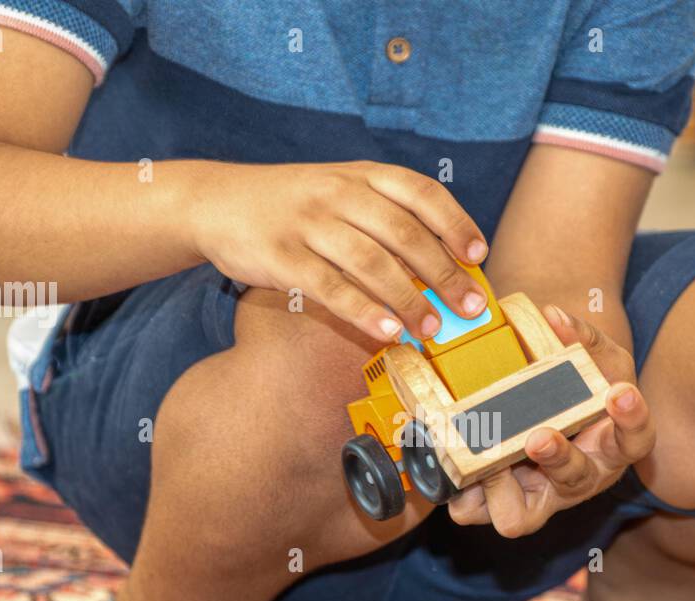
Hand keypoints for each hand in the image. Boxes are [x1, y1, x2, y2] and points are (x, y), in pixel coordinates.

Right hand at [190, 160, 489, 340]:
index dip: (455, 223)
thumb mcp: (340, 192)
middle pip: (404, 233)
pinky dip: (363, 310)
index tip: (478, 256)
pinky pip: (330, 287)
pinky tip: (388, 330)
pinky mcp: (281, 256)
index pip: (421, 193)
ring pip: (370, 262)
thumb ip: (385, 219)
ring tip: (432, 329)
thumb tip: (442, 266)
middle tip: (470, 308)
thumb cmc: (293, 206)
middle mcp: (338, 193)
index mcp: (361, 175)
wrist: (216, 202)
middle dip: (444, 274)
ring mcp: (308, 223)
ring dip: (408, 298)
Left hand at [447, 305, 654, 536]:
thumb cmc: (586, 389)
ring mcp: (540, 496)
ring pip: (520, 517)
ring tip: (484, 459)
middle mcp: (580, 478)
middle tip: (539, 434)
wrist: (556, 414)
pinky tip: (454, 467)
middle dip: (557, 458)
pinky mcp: (501, 503)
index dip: (631, 420)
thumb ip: (581, 336)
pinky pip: (476, 512)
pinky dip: (463, 495)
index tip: (620, 393)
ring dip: (500, 489)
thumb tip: (554, 317)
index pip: (636, 439)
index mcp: (611, 445)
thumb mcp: (596, 358)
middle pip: (575, 481)